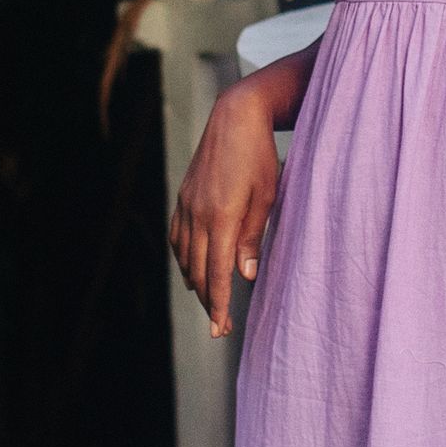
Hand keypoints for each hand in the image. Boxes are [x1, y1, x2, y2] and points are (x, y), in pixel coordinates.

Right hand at [172, 81, 282, 337]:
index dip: (218, 305)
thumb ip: (253, 238)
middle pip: (198, 270)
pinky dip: (184, 258)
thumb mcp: (267, 197)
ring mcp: (186, 205)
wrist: (235, 117)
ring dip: (196, 282)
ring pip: (185, 256)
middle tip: (219, 326)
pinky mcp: (183, 196)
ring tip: (209, 302)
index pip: (216, 273)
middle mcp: (198, 214)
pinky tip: (193, 268)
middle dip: (208, 301)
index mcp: (221, 217)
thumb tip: (245, 276)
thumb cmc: (260, 157)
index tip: (220, 330)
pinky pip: (178, 236)